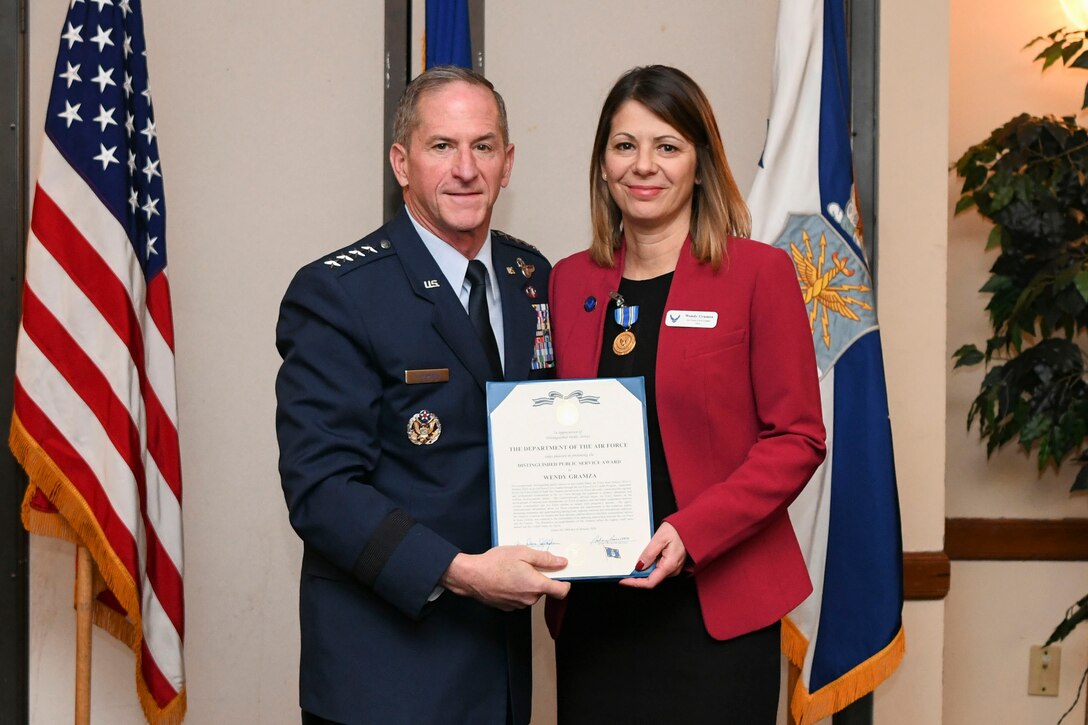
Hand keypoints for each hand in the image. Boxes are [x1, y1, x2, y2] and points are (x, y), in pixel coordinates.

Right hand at [440, 546, 570, 610]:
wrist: (472, 576)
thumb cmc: (495, 563)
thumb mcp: (522, 553)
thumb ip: (545, 559)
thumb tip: (562, 562)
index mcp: (536, 585)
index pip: (562, 591)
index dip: (565, 582)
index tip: (561, 574)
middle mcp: (529, 599)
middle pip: (544, 589)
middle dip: (540, 577)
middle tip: (527, 564)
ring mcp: (518, 605)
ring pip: (531, 593)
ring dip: (527, 583)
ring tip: (514, 570)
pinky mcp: (509, 607)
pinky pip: (519, 597)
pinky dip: (517, 589)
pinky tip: (507, 578)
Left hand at [619, 522, 686, 588]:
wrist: (692, 525)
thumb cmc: (678, 529)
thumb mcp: (659, 538)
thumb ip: (649, 554)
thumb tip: (639, 567)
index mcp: (669, 565)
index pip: (650, 582)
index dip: (635, 583)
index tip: (623, 580)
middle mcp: (673, 570)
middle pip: (651, 579)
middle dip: (637, 576)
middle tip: (624, 570)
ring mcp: (674, 568)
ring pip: (655, 574)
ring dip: (643, 571)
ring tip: (632, 563)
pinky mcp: (673, 563)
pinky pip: (659, 568)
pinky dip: (649, 566)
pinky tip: (643, 559)